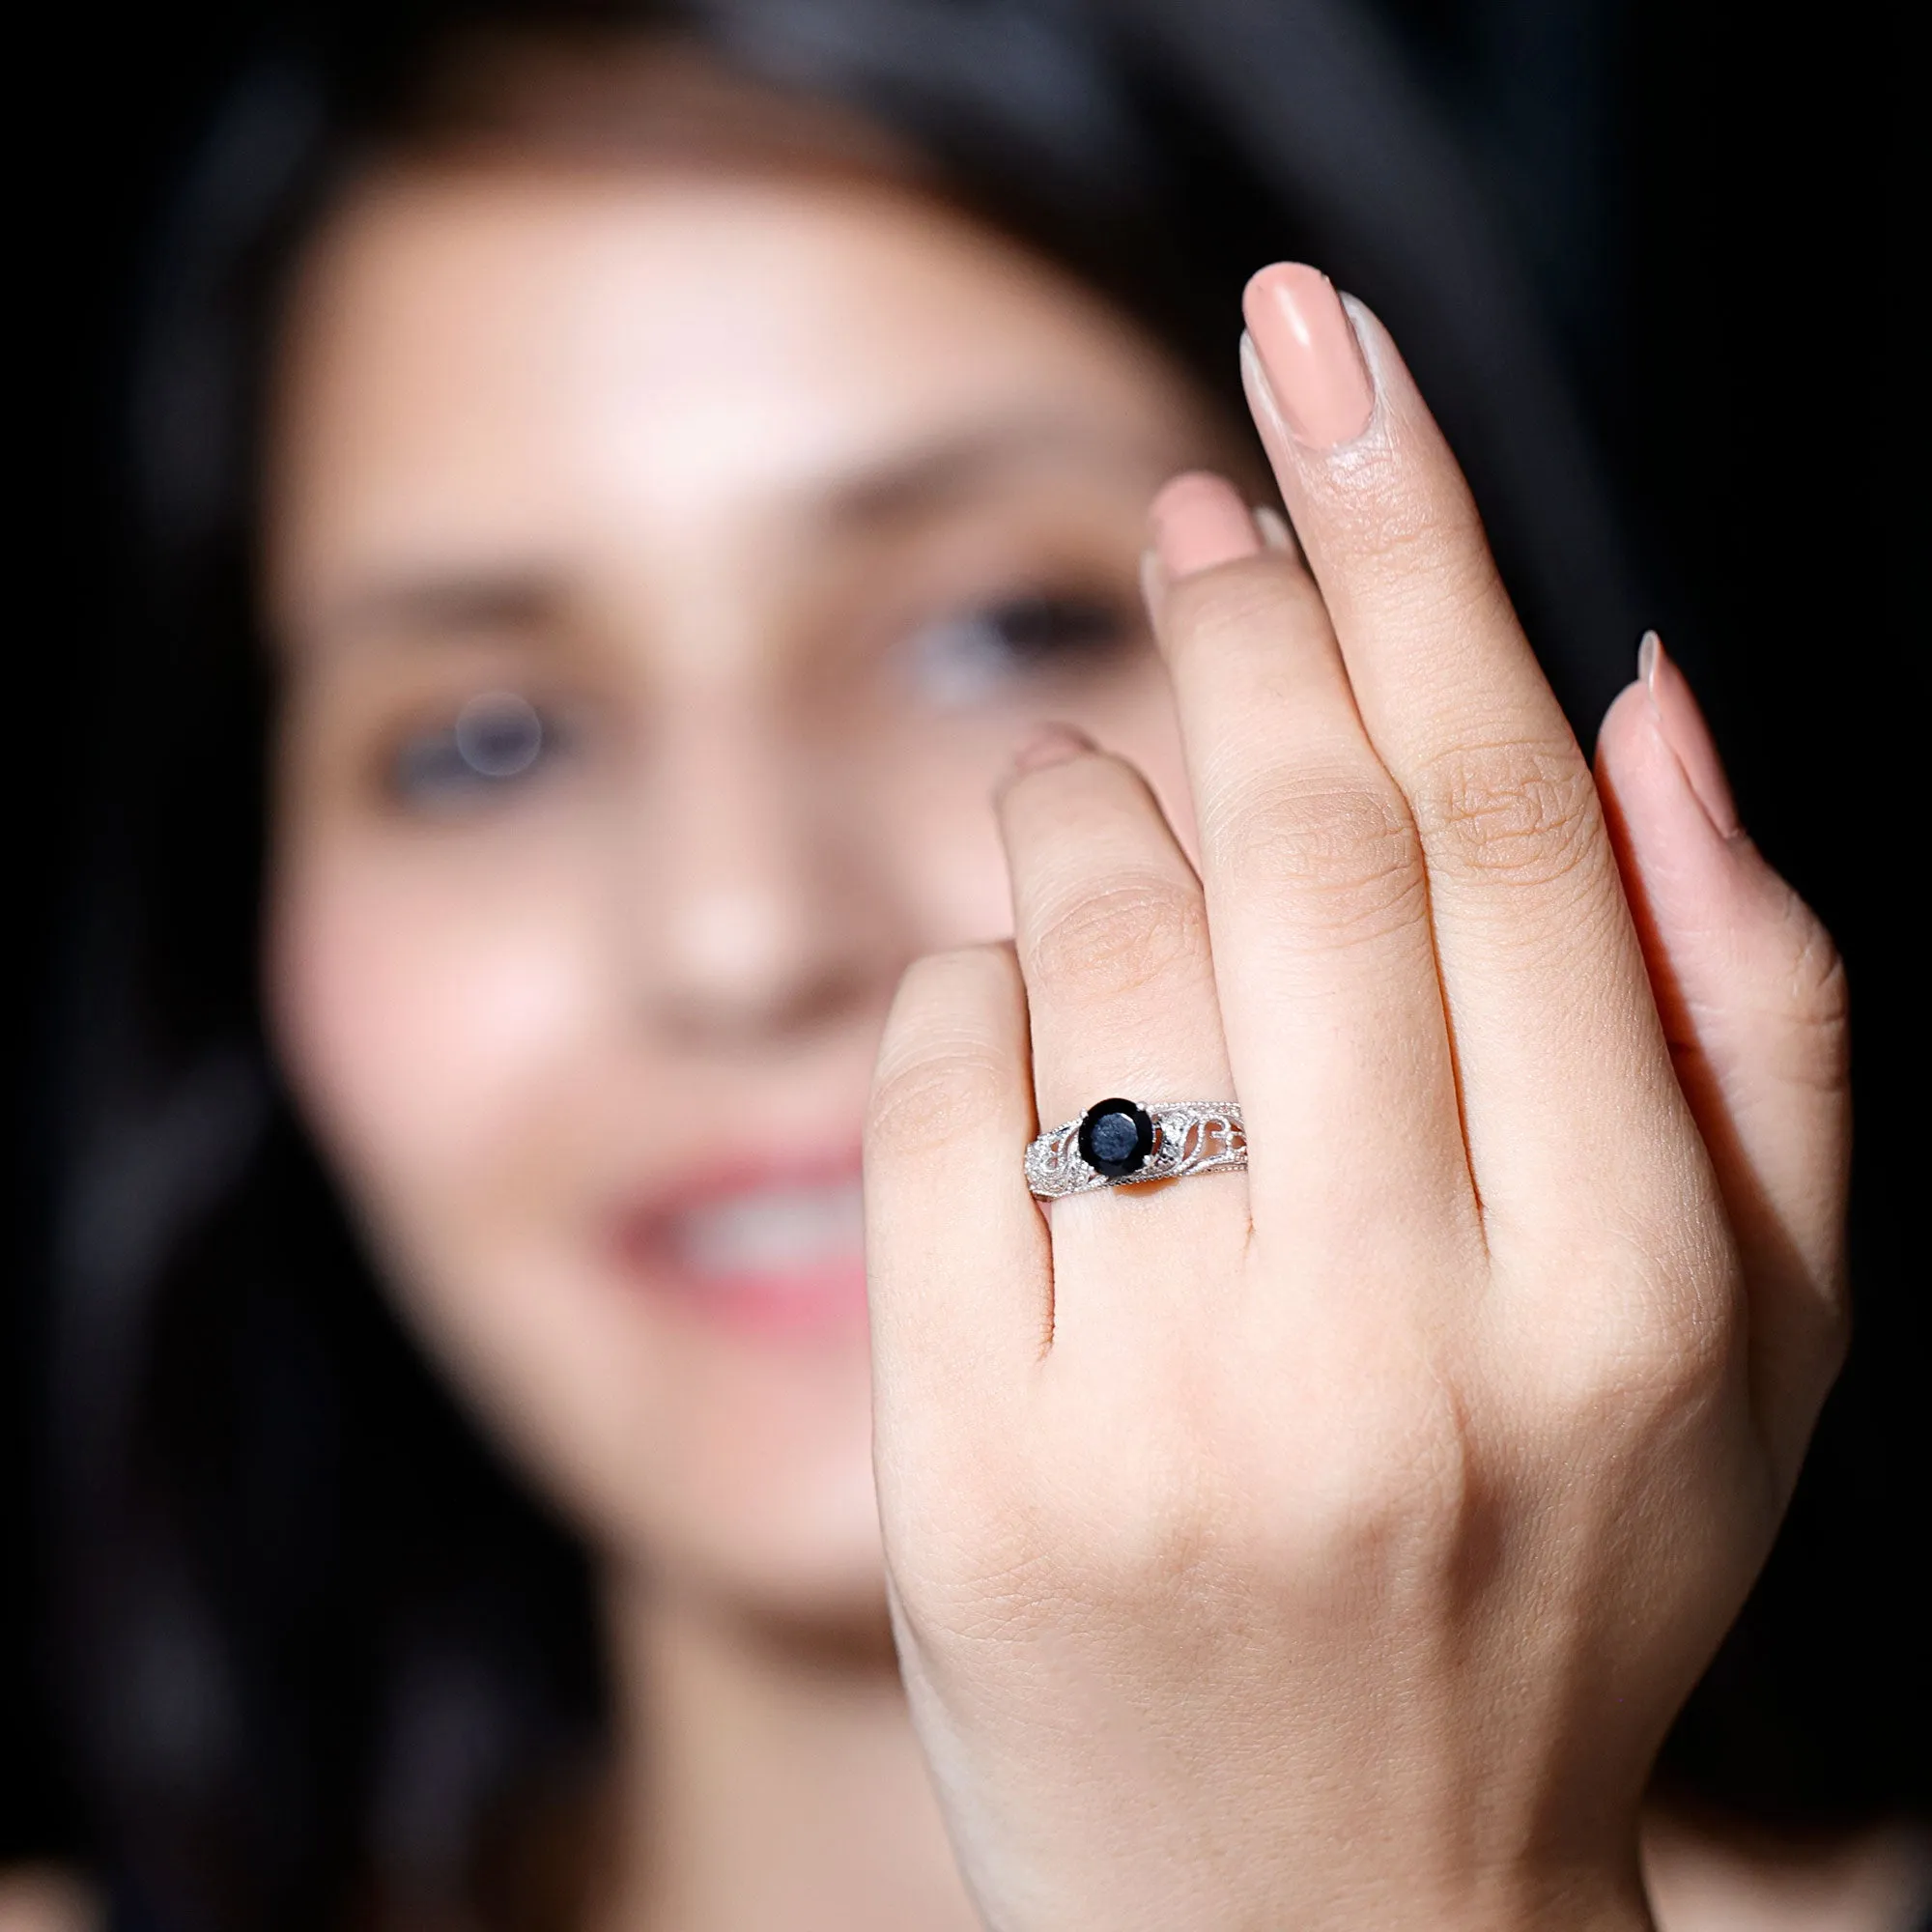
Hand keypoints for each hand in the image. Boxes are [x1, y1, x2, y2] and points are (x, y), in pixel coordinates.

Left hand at [863, 264, 1848, 1929]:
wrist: (1321, 1906)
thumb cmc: (1551, 1580)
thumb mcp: (1760, 1337)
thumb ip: (1759, 1012)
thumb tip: (1648, 689)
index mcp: (1636, 1283)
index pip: (1512, 819)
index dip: (1409, 550)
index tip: (1321, 369)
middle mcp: (1410, 1336)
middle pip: (1297, 837)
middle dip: (1240, 612)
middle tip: (1205, 511)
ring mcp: (1169, 1412)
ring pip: (1088, 940)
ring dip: (1076, 789)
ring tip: (1094, 767)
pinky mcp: (974, 1471)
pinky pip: (923, 1096)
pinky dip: (957, 981)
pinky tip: (1011, 992)